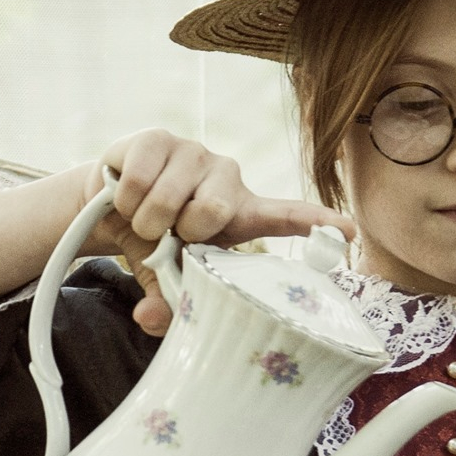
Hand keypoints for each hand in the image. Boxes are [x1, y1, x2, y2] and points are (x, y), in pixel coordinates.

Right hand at [79, 129, 354, 334]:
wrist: (106, 206)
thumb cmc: (151, 241)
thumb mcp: (166, 276)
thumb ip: (168, 302)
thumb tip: (149, 318)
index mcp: (240, 213)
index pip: (287, 216)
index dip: (317, 224)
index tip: (349, 233)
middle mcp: (226, 176)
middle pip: (216, 210)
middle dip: (182, 232)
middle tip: (168, 235)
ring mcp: (195, 152)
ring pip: (169, 198)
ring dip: (145, 221)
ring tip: (144, 219)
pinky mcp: (159, 137)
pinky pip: (140, 180)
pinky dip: (125, 201)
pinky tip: (126, 199)